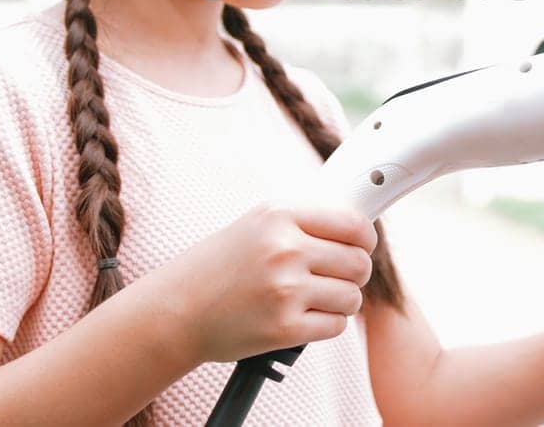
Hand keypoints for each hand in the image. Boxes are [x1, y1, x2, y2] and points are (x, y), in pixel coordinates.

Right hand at [144, 201, 377, 362]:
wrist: (177, 310)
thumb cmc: (220, 266)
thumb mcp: (258, 225)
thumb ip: (305, 222)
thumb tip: (360, 227)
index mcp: (279, 215)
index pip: (353, 224)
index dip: (366, 239)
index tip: (362, 247)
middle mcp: (284, 249)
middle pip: (359, 263)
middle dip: (355, 273)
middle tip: (338, 277)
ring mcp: (285, 290)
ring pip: (351, 297)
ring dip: (342, 301)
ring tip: (316, 298)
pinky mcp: (284, 328)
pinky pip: (336, 326)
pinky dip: (327, 324)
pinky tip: (305, 317)